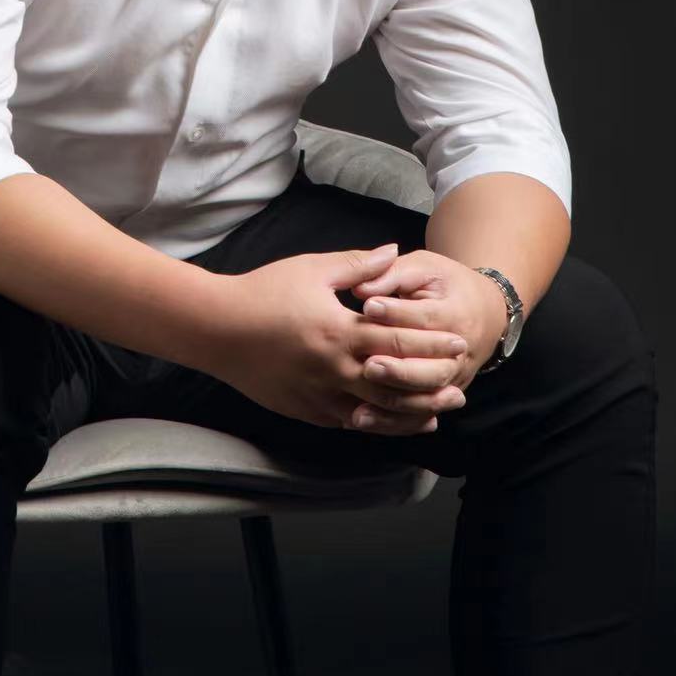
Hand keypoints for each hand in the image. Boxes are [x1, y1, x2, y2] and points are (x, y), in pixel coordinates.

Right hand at [216, 244, 472, 436]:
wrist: (217, 329)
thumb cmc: (263, 292)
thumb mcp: (311, 269)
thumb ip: (358, 265)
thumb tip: (394, 252)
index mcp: (339, 332)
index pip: (398, 342)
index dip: (432, 344)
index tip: (457, 342)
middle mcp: (334, 370)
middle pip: (395, 385)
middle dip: (431, 386)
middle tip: (459, 385)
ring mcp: (319, 395)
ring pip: (376, 414)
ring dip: (410, 414)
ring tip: (437, 412)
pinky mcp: (306, 410)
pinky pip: (349, 421)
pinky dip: (377, 424)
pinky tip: (392, 422)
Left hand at [347, 250, 509, 429]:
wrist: (485, 312)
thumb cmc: (446, 284)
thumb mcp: (425, 268)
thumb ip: (393, 274)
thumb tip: (359, 287)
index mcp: (458, 314)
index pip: (427, 318)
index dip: (397, 313)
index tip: (367, 307)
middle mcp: (461, 353)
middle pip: (433, 369)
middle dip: (400, 369)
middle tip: (367, 364)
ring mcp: (455, 379)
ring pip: (427, 397)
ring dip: (396, 401)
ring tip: (361, 401)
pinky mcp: (443, 396)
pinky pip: (419, 414)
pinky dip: (393, 422)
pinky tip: (363, 419)